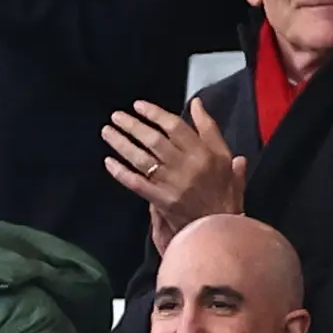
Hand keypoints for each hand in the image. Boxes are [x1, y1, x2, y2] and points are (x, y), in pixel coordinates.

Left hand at [101, 99, 246, 251]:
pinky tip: (109, 162)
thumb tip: (197, 104)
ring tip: (108, 132)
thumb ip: (210, 129)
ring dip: (122, 144)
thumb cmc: (224, 192)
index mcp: (203, 153)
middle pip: (154, 140)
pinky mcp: (161, 201)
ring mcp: (172, 184)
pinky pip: (137, 184)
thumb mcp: (225, 157)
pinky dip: (122, 173)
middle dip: (133, 126)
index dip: (155, 114)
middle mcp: (186, 166)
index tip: (138, 105)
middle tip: (116, 116)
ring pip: (142, 159)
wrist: (221, 228)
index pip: (175, 127)